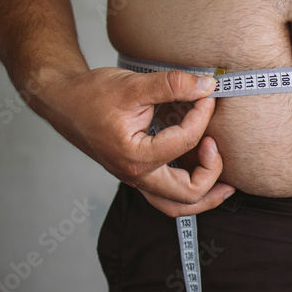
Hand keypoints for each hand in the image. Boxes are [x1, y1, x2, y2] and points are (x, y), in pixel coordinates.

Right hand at [34, 67, 234, 215]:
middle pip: (187, 194)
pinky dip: (190, 191)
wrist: (64, 102)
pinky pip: (168, 196)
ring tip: (228, 186)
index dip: (202, 115)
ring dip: (206, 197)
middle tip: (216, 144)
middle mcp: (136, 175)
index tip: (206, 94)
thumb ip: (172, 85)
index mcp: (134, 156)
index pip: (184, 141)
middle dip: (212, 171)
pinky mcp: (139, 174)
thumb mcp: (133, 85)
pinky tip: (204, 176)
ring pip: (177, 205)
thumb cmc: (91, 95)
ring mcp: (137, 178)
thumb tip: (207, 85)